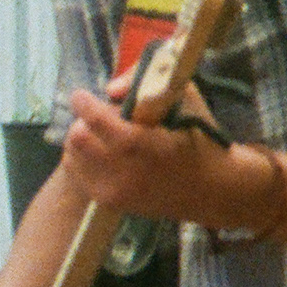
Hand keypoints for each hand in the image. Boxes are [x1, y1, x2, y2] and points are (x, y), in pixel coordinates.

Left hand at [58, 80, 247, 226]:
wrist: (214, 187)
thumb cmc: (200, 136)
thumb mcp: (183, 97)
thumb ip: (144, 83)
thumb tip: (109, 89)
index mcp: (139, 142)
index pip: (94, 119)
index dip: (83, 102)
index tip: (82, 96)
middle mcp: (122, 170)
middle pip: (76, 138)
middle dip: (83, 122)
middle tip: (98, 118)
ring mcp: (114, 191)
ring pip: (72, 158)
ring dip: (82, 142)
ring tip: (101, 137)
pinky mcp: (111, 203)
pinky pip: (78, 176)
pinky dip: (83, 162)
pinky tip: (101, 155)